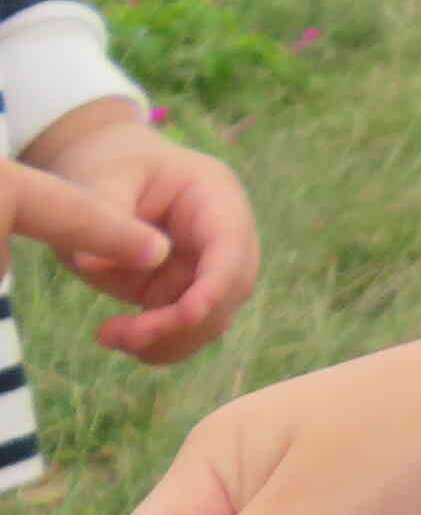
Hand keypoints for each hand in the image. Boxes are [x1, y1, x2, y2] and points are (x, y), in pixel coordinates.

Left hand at [24, 106, 259, 363]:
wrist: (109, 174)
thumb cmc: (110, 168)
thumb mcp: (103, 181)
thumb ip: (104, 217)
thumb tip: (94, 266)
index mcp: (216, 198)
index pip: (232, 246)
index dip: (217, 284)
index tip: (186, 315)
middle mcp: (224, 237)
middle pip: (230, 290)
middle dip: (183, 322)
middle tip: (121, 334)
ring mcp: (208, 267)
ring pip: (213, 319)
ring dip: (168, 341)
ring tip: (110, 334)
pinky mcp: (184, 292)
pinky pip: (186, 331)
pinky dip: (158, 346)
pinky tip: (117, 336)